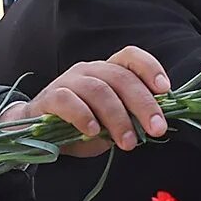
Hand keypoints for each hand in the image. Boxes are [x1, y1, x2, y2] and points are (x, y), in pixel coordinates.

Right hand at [2, 46, 169, 155]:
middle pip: (120, 77)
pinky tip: (94, 132)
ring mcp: (68, 81)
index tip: (165, 90)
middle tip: (157, 129)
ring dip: (117, 117)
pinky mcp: (48, 98)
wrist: (35, 130)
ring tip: (128, 142)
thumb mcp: (109, 122)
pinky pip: (67, 100)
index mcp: (107, 71)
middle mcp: (89, 70)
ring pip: (98, 90)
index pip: (130, 57)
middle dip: (143, 104)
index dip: (149, 68)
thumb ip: (129, 118)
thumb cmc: (79, 125)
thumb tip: (154, 124)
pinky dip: (83, 116)